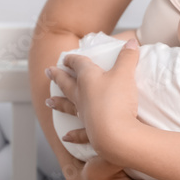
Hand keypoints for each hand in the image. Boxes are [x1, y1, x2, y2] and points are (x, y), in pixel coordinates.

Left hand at [46, 38, 140, 160]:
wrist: (115, 133)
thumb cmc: (117, 99)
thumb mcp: (126, 73)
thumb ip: (128, 57)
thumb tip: (131, 42)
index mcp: (88, 78)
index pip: (78, 65)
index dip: (72, 59)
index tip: (66, 57)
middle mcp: (82, 95)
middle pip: (67, 83)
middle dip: (58, 76)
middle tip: (48, 71)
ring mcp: (84, 113)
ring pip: (68, 105)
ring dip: (58, 103)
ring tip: (48, 101)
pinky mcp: (90, 131)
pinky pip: (80, 132)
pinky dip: (74, 135)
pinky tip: (66, 137)